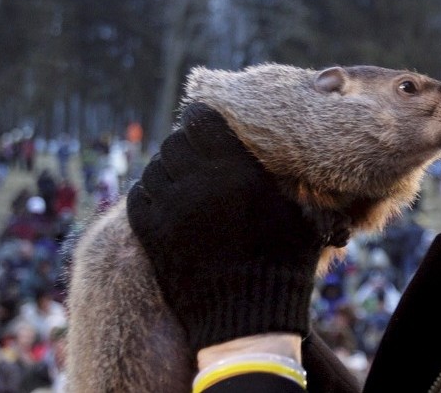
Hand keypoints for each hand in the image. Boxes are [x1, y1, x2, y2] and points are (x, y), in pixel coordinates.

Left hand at [127, 103, 332, 349]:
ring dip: (168, 168)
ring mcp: (170, 209)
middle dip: (186, 144)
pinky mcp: (150, 233)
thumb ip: (289, 184)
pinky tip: (166, 199)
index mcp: (238, 172)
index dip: (202, 117)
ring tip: (183, 178)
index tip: (207, 120)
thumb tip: (292, 159)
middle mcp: (200, 184)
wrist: (246, 322)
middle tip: (197, 153)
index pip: (202, 120)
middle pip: (176, 141)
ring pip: (156, 166)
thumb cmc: (284, 267)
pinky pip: (138, 194)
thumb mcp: (302, 218)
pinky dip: (150, 192)